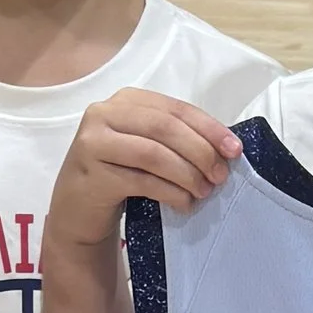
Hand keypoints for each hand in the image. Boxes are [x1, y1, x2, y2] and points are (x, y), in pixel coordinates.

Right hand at [47, 90, 240, 251]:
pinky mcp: (92, 175)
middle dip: (201, 152)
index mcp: (124, 100)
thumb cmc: (120, 175)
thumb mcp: (145, 147)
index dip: (209, 128)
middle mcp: (103, 114)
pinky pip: (143, 181)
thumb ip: (175, 138)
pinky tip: (184, 203)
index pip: (175, 109)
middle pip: (165, 128)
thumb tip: (224, 148)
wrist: (77, 212)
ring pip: (154, 154)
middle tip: (221, 175)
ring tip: (204, 191)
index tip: (234, 150)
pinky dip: (171, 192)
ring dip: (188, 174)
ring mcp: (93, 143)